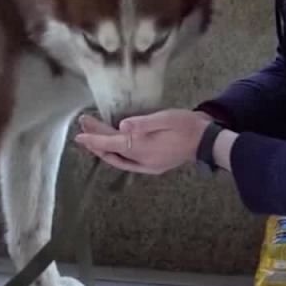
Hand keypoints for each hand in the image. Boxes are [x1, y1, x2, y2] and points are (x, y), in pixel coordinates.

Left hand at [74, 109, 212, 175]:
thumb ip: (143, 122)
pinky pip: (127, 162)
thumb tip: (122, 125)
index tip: (79, 134)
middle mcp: (142, 160)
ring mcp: (147, 166)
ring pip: (118, 158)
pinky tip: (111, 148)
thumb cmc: (187, 125)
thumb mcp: (166, 118)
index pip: (112, 144)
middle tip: (83, 124)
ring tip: (91, 136)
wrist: (206, 141)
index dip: (94, 139)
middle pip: (112, 151)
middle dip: (96, 139)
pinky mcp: (152, 166)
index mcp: (144, 147)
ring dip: (103, 148)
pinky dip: (115, 155)